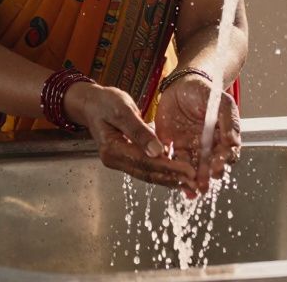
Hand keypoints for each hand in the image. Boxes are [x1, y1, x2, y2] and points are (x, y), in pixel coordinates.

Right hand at [65, 82, 198, 191]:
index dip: (168, 168)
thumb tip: (157, 152)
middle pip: (147, 173)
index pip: (145, 162)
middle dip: (172, 179)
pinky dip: (162, 171)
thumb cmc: (105, 102)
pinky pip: (145, 168)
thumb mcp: (123, 110)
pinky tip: (176, 173)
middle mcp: (114, 160)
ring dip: (169, 179)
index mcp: (112, 149)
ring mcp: (119, 161)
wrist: (92, 103)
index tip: (188, 171)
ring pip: (147, 174)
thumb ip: (139, 131)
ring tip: (190, 184)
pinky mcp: (125, 158)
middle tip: (194, 184)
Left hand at [154, 73, 241, 193]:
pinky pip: (175, 160)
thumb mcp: (222, 102)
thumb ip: (230, 121)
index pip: (225, 154)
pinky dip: (175, 171)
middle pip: (209, 165)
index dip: (222, 162)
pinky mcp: (173, 145)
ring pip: (193, 167)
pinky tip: (176, 182)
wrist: (182, 83)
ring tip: (191, 190)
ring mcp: (191, 146)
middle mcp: (208, 145)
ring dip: (192, 180)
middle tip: (204, 185)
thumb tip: (234, 142)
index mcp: (222, 136)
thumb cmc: (206, 91)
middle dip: (207, 176)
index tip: (218, 168)